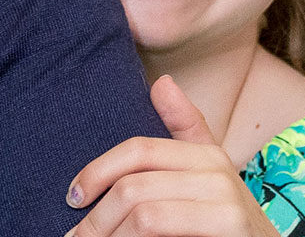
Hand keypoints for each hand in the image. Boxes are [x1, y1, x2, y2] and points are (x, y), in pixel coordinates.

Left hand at [64, 76, 279, 236]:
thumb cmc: (229, 224)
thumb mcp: (209, 175)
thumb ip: (186, 130)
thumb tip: (163, 82)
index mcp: (207, 154)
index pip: (138, 151)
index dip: (98, 171)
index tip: (73, 196)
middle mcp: (219, 173)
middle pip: (134, 187)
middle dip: (96, 218)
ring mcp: (227, 205)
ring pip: (143, 215)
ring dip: (108, 236)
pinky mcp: (232, 230)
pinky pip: (161, 232)